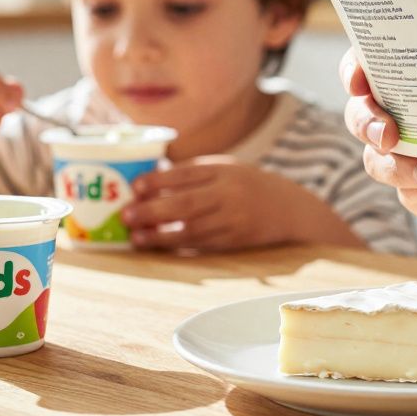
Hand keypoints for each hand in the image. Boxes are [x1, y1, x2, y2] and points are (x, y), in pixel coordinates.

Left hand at [123, 156, 307, 252]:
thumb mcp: (226, 169)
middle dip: (153, 210)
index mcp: (224, 170)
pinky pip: (202, 245)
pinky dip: (178, 246)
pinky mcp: (235, 241)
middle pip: (186, 203)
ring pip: (192, 229)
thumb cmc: (247, 185)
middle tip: (127, 215)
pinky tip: (159, 246)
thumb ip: (193, 173)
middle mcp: (229, 194)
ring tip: (136, 237)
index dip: (159, 180)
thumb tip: (147, 181)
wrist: (289, 208)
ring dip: (160, 235)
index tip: (135, 186)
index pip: (186, 173)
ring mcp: (233, 219)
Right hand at [340, 49, 416, 234]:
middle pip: (358, 114)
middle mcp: (403, 116)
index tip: (358, 81)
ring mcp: (405, 157)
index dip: (354, 71)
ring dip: (394, 163)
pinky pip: (404, 192)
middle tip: (387, 135)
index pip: (371, 66)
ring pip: (374, 158)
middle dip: (365, 122)